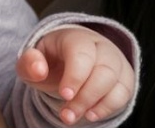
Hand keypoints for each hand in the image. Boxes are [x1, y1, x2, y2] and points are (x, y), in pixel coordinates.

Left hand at [16, 26, 134, 124]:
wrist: (70, 58)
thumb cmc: (51, 61)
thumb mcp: (33, 60)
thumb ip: (29, 63)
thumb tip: (38, 70)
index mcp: (76, 38)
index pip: (82, 53)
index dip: (76, 75)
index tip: (65, 95)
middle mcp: (101, 46)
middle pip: (103, 69)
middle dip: (85, 97)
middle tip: (66, 116)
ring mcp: (116, 60)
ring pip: (116, 80)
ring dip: (96, 103)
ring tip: (76, 117)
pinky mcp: (124, 76)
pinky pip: (125, 91)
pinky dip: (109, 106)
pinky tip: (91, 115)